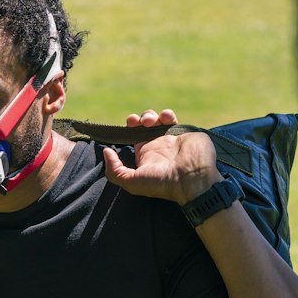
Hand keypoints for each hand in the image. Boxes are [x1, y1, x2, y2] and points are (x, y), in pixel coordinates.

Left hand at [104, 108, 219, 204]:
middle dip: (137, 120)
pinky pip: (171, 118)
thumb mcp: (131, 182)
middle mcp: (155, 146)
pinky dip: (166, 114)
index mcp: (143, 156)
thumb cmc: (161, 182)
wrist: (192, 178)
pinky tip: (165, 118)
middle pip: (141, 125)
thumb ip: (114, 170)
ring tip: (151, 121)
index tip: (128, 124)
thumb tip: (106, 152)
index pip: (130, 137)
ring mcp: (169, 138)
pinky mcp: (182, 132)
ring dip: (149, 115)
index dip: (127, 128)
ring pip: (155, 119)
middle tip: (137, 122)